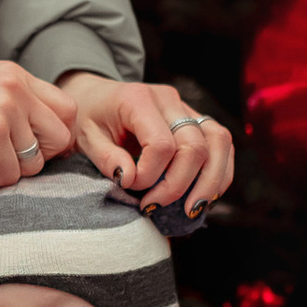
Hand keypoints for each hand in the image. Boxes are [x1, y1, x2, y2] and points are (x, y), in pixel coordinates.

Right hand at [0, 58, 77, 184]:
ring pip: (34, 163)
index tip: (27, 150)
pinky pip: (8, 176)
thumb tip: (45, 145)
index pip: (67, 110)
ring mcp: (6, 109)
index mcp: (17, 76)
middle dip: (36, 158)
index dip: (52, 138)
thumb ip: (14, 107)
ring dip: (5, 171)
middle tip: (2, 157)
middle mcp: (17, 88)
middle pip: (62, 138)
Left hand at [55, 73, 234, 219]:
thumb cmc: (89, 118)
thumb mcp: (85, 138)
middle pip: (194, 146)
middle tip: (155, 207)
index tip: (130, 187)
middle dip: (179, 185)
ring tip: (192, 210)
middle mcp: (169, 99)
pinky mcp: (196, 119)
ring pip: (219, 141)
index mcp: (138, 99)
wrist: (96, 96)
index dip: (150, 175)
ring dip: (210, 181)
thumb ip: (107, 159)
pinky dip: (220, 171)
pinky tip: (206, 195)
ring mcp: (186, 107)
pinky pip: (221, 143)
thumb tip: (131, 179)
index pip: (161, 144)